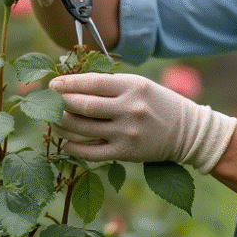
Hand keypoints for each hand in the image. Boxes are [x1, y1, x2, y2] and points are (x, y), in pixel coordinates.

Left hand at [49, 73, 236, 172]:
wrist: (189, 133)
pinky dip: (73, 147)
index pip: (92, 82)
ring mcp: (127, 133)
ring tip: (52, 121)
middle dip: (60, 103)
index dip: (68, 84)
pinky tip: (65, 142)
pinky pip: (91, 152)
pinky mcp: (126, 153)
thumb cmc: (160, 104)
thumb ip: (112, 85)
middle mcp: (130, 108)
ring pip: (82, 129)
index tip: (52, 85)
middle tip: (48, 101)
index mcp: (133, 86)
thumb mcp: (141, 86)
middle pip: (83, 105)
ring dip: (62, 125)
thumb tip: (73, 85)